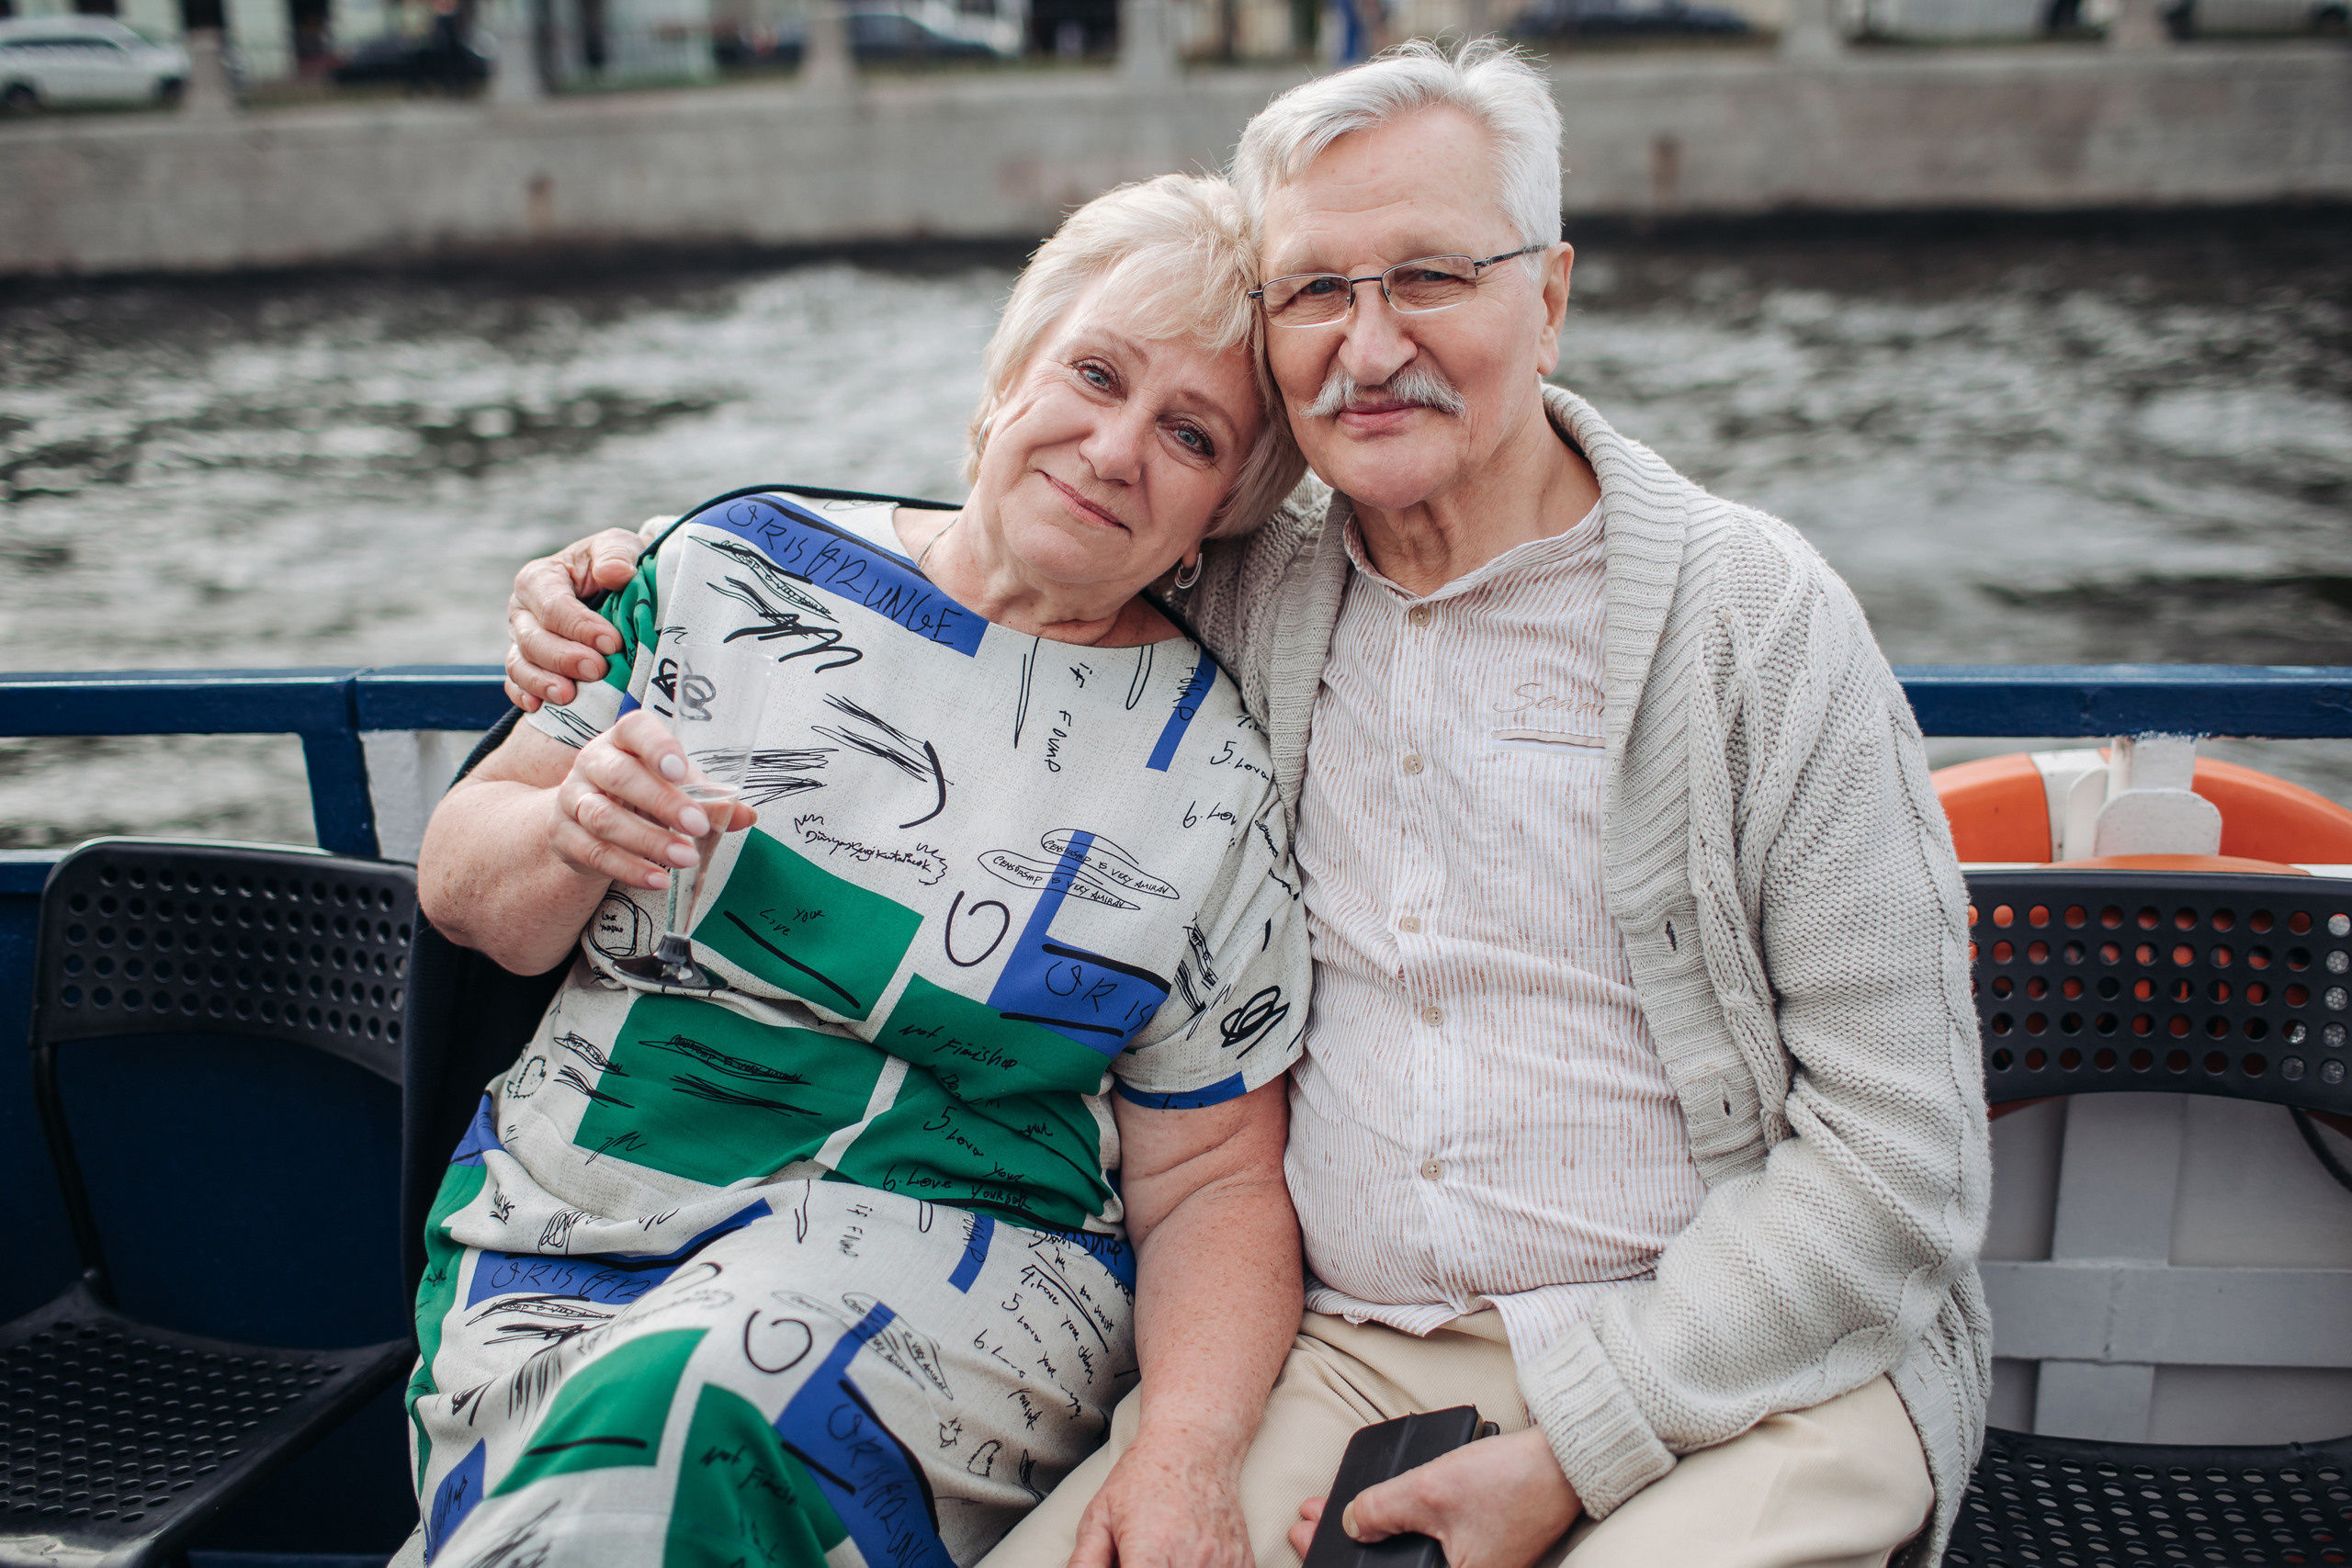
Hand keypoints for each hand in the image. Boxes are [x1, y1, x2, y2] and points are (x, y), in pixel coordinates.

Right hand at [506, 527, 646, 710]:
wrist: (617, 585)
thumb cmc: (615, 564)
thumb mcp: (620, 547)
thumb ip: (616, 554)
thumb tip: (615, 573)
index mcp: (540, 578)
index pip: (553, 606)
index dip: (580, 627)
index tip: (612, 642)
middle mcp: (522, 610)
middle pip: (533, 640)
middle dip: (564, 658)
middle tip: (598, 670)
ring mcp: (520, 639)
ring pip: (520, 665)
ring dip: (543, 683)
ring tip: (569, 696)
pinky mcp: (526, 663)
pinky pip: (516, 684)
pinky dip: (525, 696)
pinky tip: (541, 707)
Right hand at [545, 710, 756, 889]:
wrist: (584, 822)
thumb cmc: (638, 794)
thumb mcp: (673, 789)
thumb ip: (707, 799)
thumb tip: (745, 815)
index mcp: (623, 739)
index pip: (635, 730)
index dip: (657, 747)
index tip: (680, 770)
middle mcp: (593, 762)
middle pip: (620, 777)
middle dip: (662, 802)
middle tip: (697, 826)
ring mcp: (573, 797)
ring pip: (604, 818)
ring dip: (648, 841)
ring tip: (685, 858)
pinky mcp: (563, 834)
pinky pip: (594, 852)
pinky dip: (628, 868)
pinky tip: (658, 878)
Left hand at [1068, 1430, 1251, 1567]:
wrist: (1195, 1444)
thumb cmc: (1142, 1478)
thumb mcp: (1100, 1516)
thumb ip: (1085, 1563)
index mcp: (1150, 1554)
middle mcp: (1191, 1562)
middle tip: (1142, 1560)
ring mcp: (1222, 1564)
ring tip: (1165, 1557)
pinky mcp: (1243, 1562)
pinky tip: (1190, 1559)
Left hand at [1286, 1428, 1580, 1567]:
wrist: (1564, 1461)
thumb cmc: (1509, 1481)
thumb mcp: (1430, 1491)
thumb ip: (1381, 1511)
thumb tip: (1350, 1524)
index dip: (1332, 1559)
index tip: (1301, 1536)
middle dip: (1348, 1547)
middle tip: (1307, 1521)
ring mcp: (1479, 1565)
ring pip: (1409, 1558)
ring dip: (1370, 1536)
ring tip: (1335, 1513)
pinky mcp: (1485, 1549)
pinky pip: (1430, 1546)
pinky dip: (1399, 1530)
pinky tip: (1379, 1512)